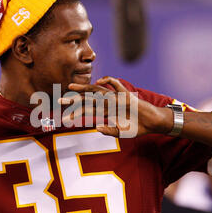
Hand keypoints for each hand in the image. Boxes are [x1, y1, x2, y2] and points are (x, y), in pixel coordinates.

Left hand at [58, 76, 173, 137]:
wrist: (152, 123)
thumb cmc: (137, 127)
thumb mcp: (121, 133)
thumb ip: (109, 130)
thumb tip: (97, 127)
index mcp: (105, 111)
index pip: (87, 109)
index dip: (75, 113)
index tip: (63, 118)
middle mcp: (108, 102)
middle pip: (87, 98)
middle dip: (73, 99)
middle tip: (59, 100)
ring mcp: (116, 98)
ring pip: (97, 91)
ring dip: (83, 88)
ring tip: (70, 87)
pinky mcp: (126, 95)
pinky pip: (116, 85)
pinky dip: (108, 80)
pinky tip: (100, 80)